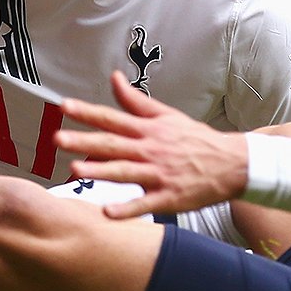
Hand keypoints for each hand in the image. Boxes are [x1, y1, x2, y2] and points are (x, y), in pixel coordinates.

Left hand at [55, 72, 250, 218]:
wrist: (232, 164)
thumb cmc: (195, 139)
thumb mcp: (167, 115)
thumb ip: (136, 101)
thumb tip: (114, 77)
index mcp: (148, 130)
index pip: (112, 118)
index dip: (87, 112)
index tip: (63, 106)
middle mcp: (150, 150)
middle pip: (113, 144)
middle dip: (84, 141)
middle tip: (58, 138)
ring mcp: (159, 174)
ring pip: (125, 172)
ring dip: (100, 171)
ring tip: (75, 170)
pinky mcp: (168, 198)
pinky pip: (145, 204)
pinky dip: (127, 209)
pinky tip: (107, 213)